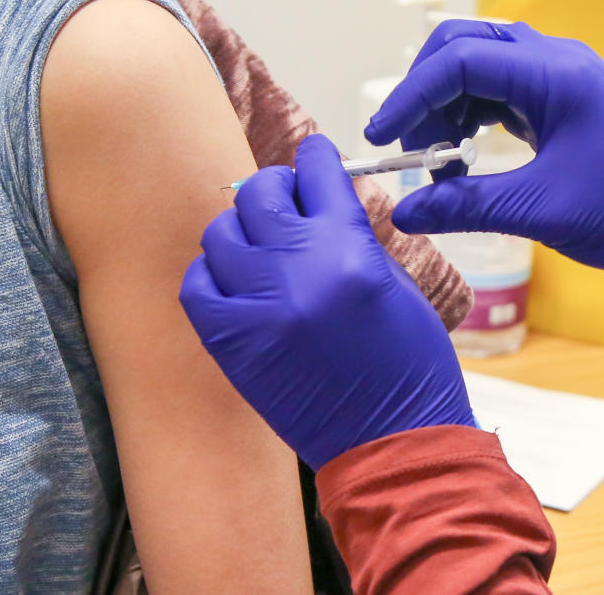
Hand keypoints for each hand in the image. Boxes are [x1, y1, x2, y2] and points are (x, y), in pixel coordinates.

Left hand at [179, 134, 474, 470]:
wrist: (392, 444)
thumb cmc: (407, 365)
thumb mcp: (392, 282)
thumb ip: (350, 235)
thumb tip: (315, 200)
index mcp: (349, 250)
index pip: (318, 172)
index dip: (314, 159)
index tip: (310, 157)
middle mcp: (298, 271)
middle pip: (259, 194)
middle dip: (274, 190)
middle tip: (284, 202)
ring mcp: (257, 308)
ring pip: (220, 233)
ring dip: (241, 232)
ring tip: (259, 248)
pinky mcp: (230, 344)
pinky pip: (196, 285)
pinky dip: (211, 275)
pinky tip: (234, 283)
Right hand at [365, 20, 603, 280]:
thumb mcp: (541, 211)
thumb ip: (465, 206)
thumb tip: (404, 212)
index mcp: (556, 74)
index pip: (460, 61)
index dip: (410, 97)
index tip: (381, 138)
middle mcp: (555, 61)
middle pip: (462, 45)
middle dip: (423, 93)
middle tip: (407, 148)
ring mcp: (557, 77)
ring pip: (476, 65)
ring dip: (444, 107)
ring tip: (437, 163)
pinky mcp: (557, 99)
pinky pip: (496, 89)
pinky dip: (467, 116)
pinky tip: (461, 157)